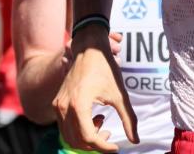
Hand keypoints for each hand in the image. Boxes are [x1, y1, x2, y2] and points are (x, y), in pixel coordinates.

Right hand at [53, 27, 136, 151]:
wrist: (89, 49)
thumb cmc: (105, 69)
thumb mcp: (120, 95)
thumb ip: (129, 119)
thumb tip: (135, 140)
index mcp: (79, 105)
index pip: (89, 138)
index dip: (104, 147)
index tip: (117, 147)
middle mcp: (64, 107)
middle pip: (77, 141)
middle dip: (95, 144)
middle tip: (109, 134)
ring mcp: (58, 106)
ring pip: (69, 136)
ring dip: (86, 138)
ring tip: (102, 124)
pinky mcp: (58, 104)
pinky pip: (65, 127)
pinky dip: (79, 130)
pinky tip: (94, 118)